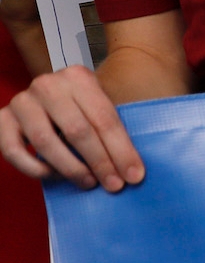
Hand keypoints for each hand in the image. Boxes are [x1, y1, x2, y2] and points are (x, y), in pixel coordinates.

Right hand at [0, 65, 142, 190]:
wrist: (50, 95)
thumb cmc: (83, 107)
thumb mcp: (101, 106)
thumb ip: (114, 130)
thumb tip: (133, 170)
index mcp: (78, 77)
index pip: (104, 119)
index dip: (121, 150)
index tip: (134, 176)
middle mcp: (47, 85)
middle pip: (77, 130)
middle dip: (99, 162)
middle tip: (113, 185)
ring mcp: (22, 102)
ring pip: (46, 142)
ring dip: (70, 168)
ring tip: (88, 182)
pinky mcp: (2, 119)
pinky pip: (14, 151)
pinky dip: (34, 168)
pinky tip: (53, 176)